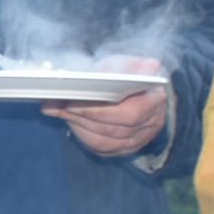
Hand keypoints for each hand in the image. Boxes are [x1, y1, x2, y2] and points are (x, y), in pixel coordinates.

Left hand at [46, 56, 168, 156]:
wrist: (136, 88)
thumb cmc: (130, 74)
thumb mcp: (129, 65)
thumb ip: (132, 67)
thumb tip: (151, 65)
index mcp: (156, 101)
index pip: (129, 114)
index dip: (98, 111)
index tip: (73, 101)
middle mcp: (152, 124)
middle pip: (113, 129)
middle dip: (82, 116)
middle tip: (57, 104)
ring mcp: (140, 140)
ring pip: (105, 141)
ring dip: (78, 125)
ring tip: (57, 110)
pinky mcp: (126, 149)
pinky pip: (102, 149)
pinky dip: (82, 135)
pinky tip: (69, 120)